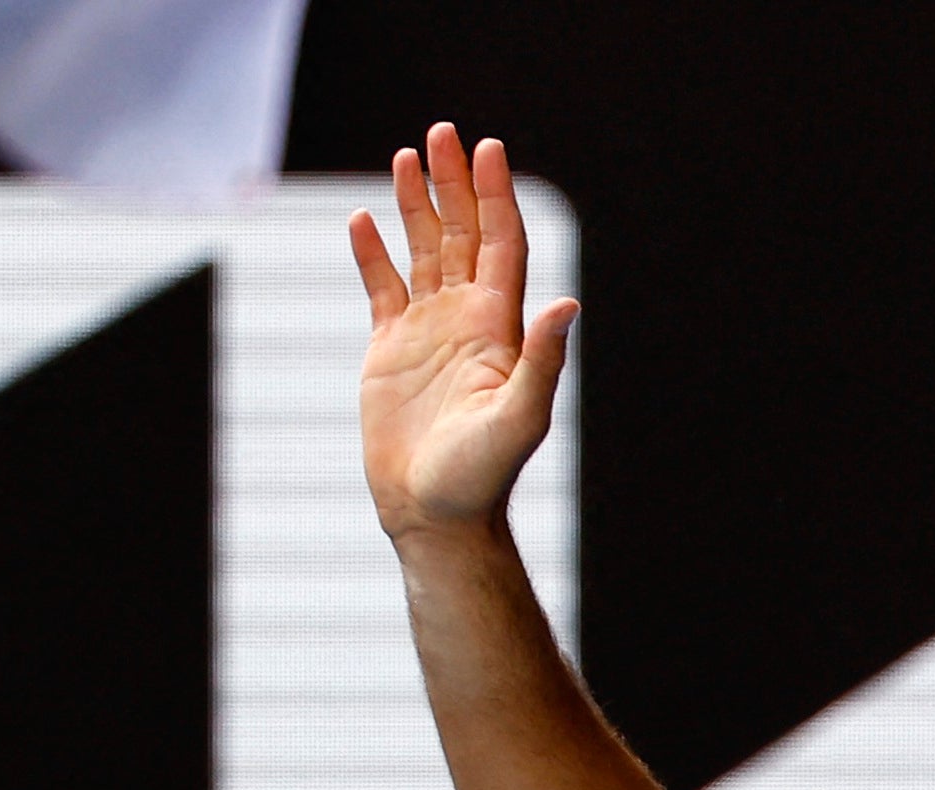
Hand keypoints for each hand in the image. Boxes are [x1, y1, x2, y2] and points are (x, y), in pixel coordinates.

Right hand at [350, 124, 577, 541]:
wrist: (436, 513)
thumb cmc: (482, 475)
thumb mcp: (520, 418)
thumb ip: (543, 361)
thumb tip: (569, 304)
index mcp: (499, 329)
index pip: (500, 246)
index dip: (495, 198)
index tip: (488, 149)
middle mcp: (466, 321)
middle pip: (462, 236)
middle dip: (456, 185)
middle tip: (444, 132)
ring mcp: (427, 333)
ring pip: (423, 253)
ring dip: (417, 206)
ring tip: (408, 156)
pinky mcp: (389, 351)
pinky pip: (381, 289)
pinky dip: (373, 255)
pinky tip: (365, 220)